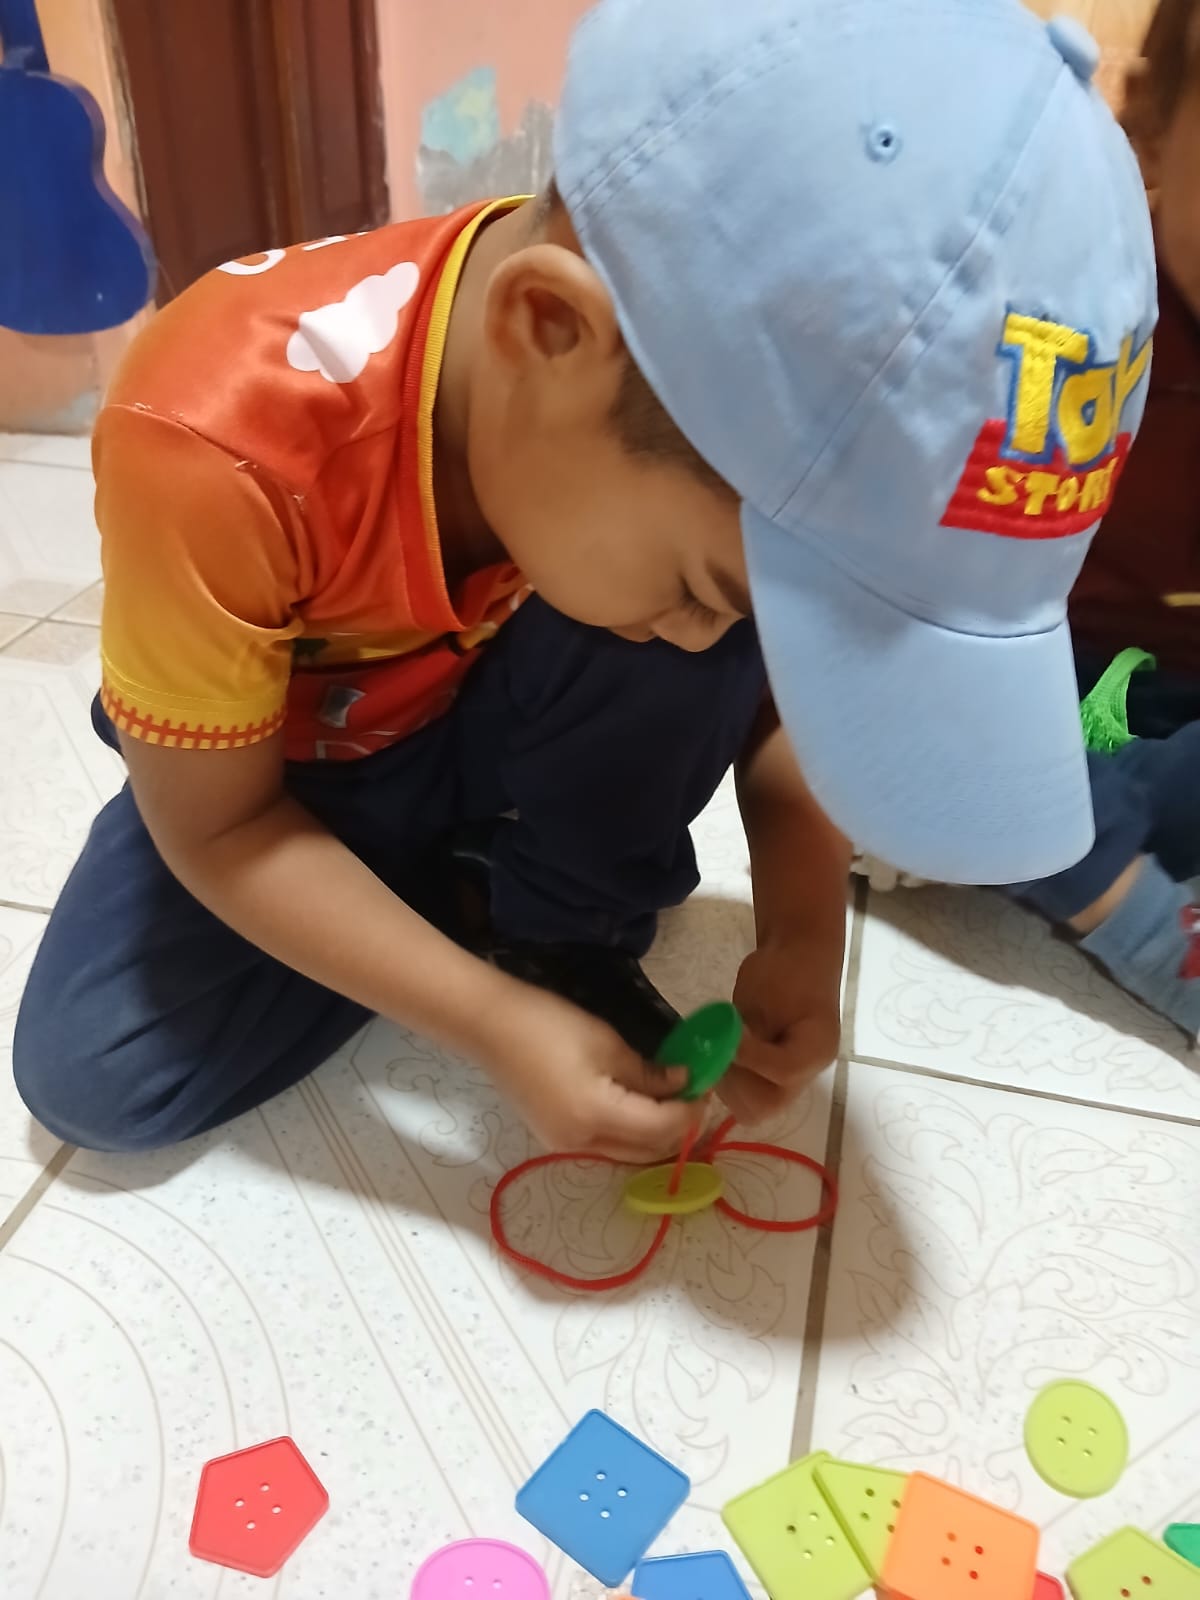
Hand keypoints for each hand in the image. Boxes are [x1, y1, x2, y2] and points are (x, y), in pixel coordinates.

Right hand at [483, 981, 700, 1161]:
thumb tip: (682, 1085)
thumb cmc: (549, 1025)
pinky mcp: (555, 1138)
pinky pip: (607, 1146)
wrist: (489, 1026)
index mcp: (597, 1118)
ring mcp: (565, 1146)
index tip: (707, 1084)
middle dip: (679, 1128)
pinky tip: (640, 1106)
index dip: (692, 1110)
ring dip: (656, 1134)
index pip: (663, 1128)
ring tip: (672, 1100)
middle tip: (696, 1095)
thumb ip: (648, 1073)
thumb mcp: (607, 1043)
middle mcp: (583, 1145)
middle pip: (649, 1151)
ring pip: (629, 1153)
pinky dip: (631, 1132)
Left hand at [723, 937, 840, 1122]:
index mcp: (816, 1048)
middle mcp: (807, 1073)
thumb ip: (749, 1030)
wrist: (798, 959)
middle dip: (736, 1079)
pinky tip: (724, 1052)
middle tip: (720, 1047)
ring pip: (753, 1106)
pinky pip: (748, 1095)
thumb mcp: (766, 994)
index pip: (784, 1071)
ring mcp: (789, 1080)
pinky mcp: (772, 1078)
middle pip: (767, 1104)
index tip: (729, 1036)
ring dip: (728, 1081)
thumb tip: (725, 1054)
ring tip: (722, 1047)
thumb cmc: (786, 970)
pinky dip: (730, 1079)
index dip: (749, 1058)